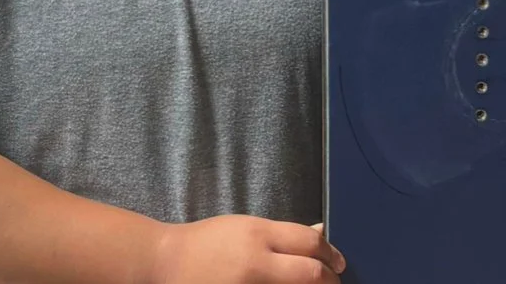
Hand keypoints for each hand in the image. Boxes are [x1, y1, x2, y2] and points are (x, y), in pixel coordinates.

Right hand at [154, 215, 345, 282]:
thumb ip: (282, 234)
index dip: (331, 253)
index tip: (339, 261)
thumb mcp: (246, 227)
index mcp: (259, 235)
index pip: (309, 242)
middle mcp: (257, 263)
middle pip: (310, 274)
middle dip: (330, 279)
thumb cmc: (208, 242)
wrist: (167, 263)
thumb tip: (319, 231)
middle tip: (335, 281)